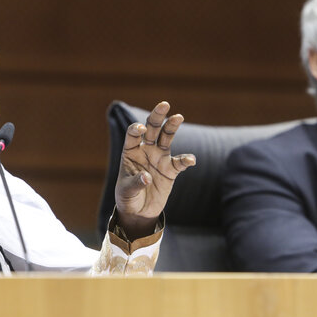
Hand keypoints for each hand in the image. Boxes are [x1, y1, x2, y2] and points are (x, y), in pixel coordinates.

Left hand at [114, 101, 195, 239]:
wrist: (140, 211)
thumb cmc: (128, 198)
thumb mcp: (127, 193)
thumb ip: (135, 184)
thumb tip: (146, 177)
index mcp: (131, 152)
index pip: (133, 135)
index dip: (136, 130)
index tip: (141, 129)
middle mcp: (146, 150)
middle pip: (152, 128)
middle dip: (157, 116)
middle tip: (164, 104)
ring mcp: (159, 158)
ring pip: (167, 137)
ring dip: (172, 126)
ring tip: (178, 117)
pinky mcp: (171, 170)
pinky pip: (179, 162)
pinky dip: (185, 160)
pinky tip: (190, 160)